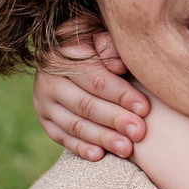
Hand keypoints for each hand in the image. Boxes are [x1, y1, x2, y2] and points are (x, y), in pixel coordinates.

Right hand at [34, 15, 149, 160]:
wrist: (64, 47)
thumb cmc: (93, 40)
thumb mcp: (98, 34)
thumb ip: (109, 47)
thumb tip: (119, 66)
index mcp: (62, 57)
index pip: (96, 80)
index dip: (121, 95)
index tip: (145, 108)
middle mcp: (48, 81)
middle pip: (85, 105)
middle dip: (115, 120)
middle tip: (139, 132)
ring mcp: (44, 103)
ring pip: (74, 125)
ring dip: (102, 138)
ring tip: (127, 148)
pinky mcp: (45, 119)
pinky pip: (61, 137)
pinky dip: (80, 148)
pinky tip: (99, 155)